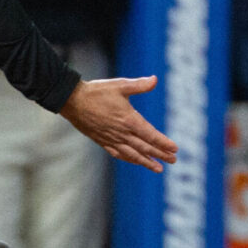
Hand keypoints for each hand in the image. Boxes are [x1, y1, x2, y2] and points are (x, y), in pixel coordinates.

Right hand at [60, 76, 178, 172]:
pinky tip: (135, 161)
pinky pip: (118, 154)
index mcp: (129, 120)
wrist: (72, 101)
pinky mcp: (102, 141)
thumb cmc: (97, 91)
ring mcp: (111, 139)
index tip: (175, 149)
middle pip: (145, 147)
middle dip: (160, 154)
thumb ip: (139, 85)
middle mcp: (122, 133)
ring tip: (158, 168)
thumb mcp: (120, 85)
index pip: (151, 135)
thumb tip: (155, 79)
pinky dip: (129, 159)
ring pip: (133, 154)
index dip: (164, 143)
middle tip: (173, 160)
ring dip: (146, 161)